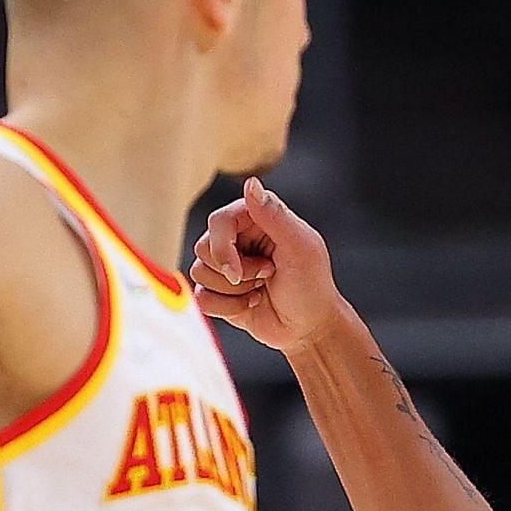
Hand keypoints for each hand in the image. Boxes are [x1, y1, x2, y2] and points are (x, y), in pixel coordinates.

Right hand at [189, 178, 342, 351]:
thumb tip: (250, 183)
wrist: (309, 327)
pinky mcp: (218, 290)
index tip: (238, 272)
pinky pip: (201, 297)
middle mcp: (237, 237)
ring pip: (199, 272)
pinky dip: (227, 308)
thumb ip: (274, 214)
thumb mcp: (300, 247)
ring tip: (261, 289)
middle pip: (204, 247)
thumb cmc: (312, 285)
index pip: (219, 221)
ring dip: (234, 291)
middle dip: (236, 272)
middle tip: (267, 275)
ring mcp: (226, 264)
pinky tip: (251, 303)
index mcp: (256, 218)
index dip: (223, 247)